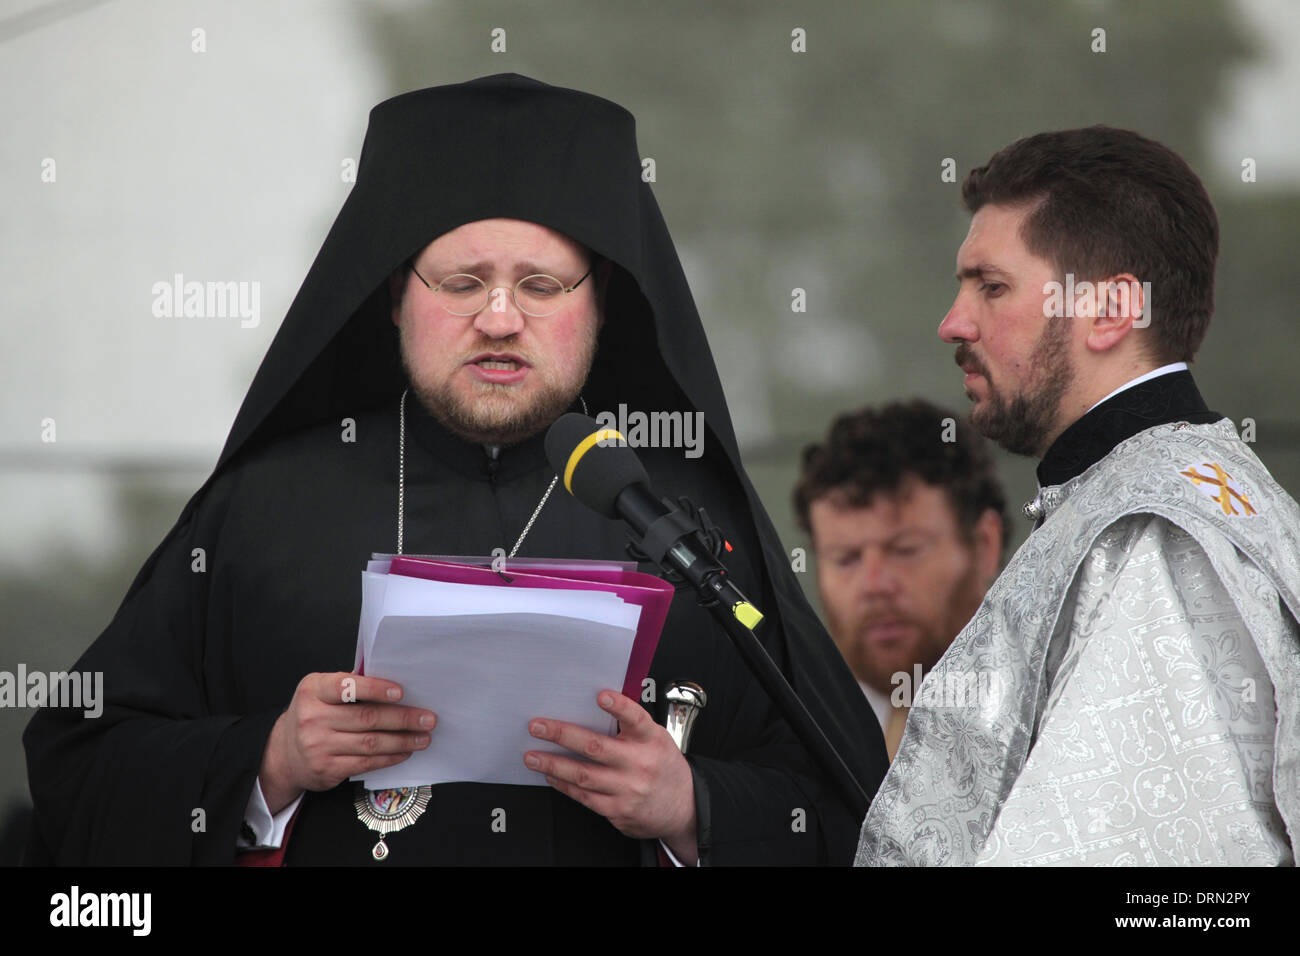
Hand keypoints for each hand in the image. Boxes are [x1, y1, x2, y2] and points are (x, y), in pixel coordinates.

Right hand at [259, 672, 436, 813]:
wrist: (283, 754)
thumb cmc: (312, 715)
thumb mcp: (320, 692)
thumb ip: (350, 686)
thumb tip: (395, 686)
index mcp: (313, 690)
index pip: (346, 686)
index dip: (375, 689)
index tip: (401, 692)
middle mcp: (312, 717)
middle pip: (366, 717)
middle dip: (402, 718)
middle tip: (428, 718)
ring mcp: (318, 745)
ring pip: (370, 742)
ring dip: (403, 740)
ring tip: (423, 737)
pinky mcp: (326, 769)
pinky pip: (365, 762)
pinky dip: (389, 757)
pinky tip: (405, 752)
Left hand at [524, 690, 697, 863]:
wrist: (683, 808)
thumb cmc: (663, 766)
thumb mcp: (657, 739)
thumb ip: (632, 726)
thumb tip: (595, 705)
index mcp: (651, 740)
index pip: (636, 719)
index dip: (619, 707)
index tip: (601, 696)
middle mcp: (640, 764)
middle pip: (596, 747)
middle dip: (562, 735)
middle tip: (537, 727)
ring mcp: (628, 790)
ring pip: (584, 775)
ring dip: (553, 764)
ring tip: (532, 757)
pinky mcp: (618, 810)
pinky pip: (584, 797)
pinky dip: (564, 785)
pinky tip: (551, 776)